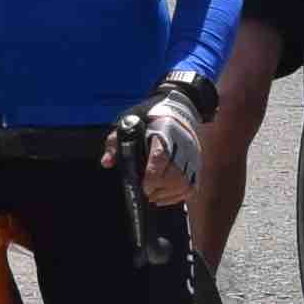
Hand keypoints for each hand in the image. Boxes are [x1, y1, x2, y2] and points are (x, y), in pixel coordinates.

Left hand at [123, 88, 206, 208]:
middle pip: (175, 176)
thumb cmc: (150, 117)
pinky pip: (191, 186)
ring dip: (168, 195)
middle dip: (159, 189)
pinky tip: (164, 196)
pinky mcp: (196, 163)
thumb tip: (106, 163)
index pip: (160, 159)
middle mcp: (181, 145)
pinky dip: (178, 196)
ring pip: (184, 184)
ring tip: (154, 196)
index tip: (143, 186)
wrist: (178, 107)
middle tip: (147, 192)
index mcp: (163, 134)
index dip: (152, 178)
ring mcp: (192, 155)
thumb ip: (115, 143)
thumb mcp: (128, 123)